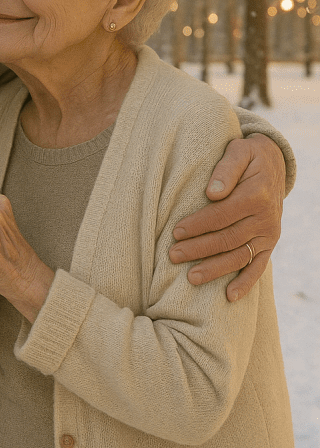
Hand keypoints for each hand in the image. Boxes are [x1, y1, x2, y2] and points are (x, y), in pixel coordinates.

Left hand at [169, 134, 284, 300]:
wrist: (274, 164)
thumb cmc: (248, 156)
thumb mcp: (239, 151)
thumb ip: (226, 169)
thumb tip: (211, 193)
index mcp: (256, 194)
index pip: (222, 214)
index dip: (198, 224)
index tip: (175, 232)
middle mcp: (266, 217)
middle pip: (228, 238)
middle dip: (199, 249)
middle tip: (173, 255)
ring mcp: (269, 233)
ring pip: (240, 255)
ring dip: (215, 269)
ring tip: (191, 278)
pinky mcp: (270, 243)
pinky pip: (259, 266)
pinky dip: (246, 283)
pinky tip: (229, 296)